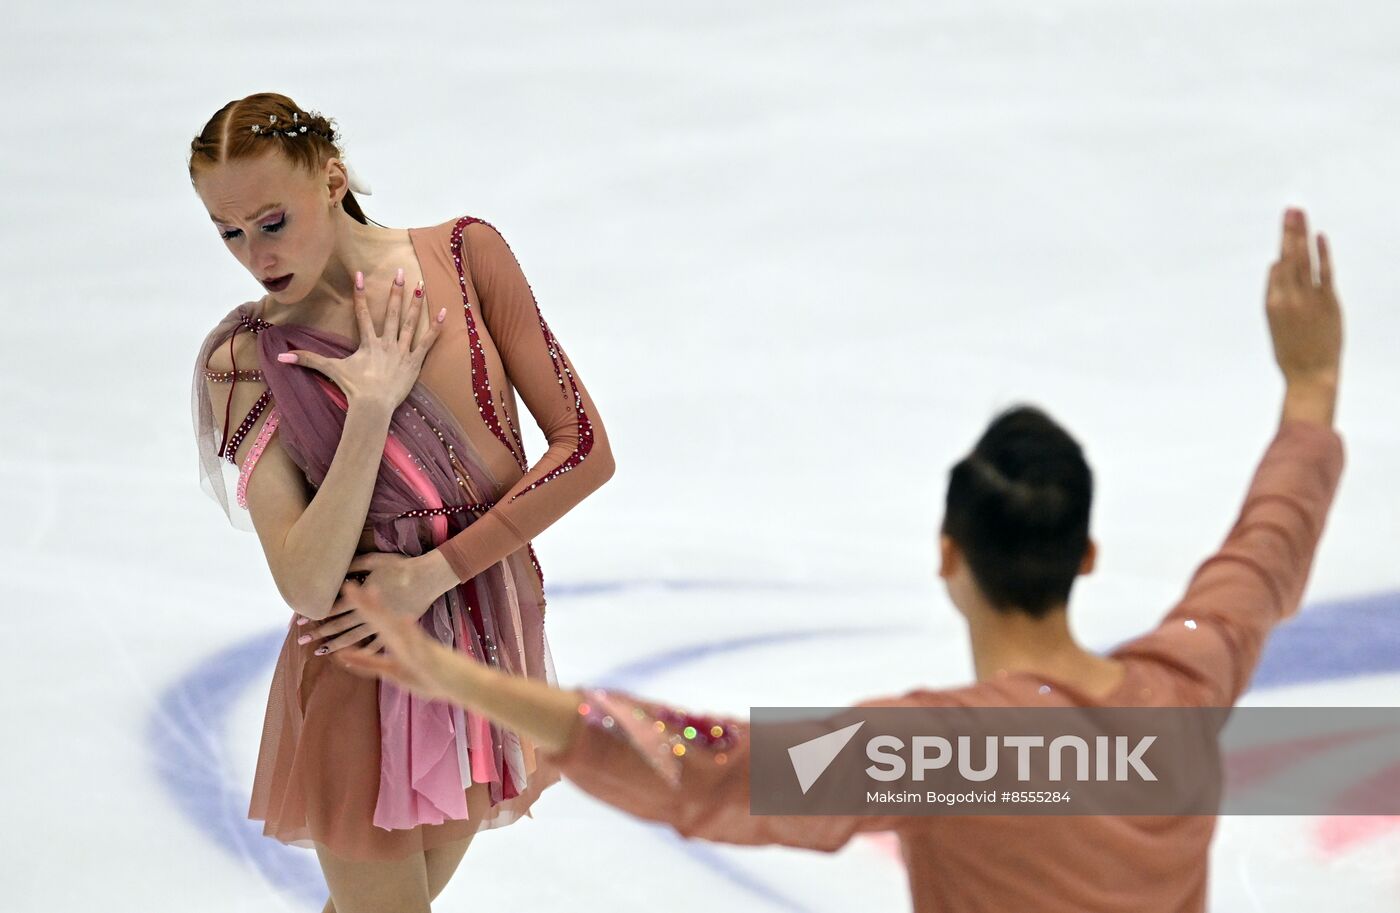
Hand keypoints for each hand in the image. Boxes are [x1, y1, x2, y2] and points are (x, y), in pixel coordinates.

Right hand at [276, 268, 447, 413]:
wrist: (373, 406)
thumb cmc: (353, 388)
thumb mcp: (331, 371)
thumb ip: (307, 360)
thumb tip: (280, 356)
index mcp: (368, 343)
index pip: (362, 314)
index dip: (360, 294)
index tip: (361, 275)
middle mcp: (386, 343)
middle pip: (390, 313)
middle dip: (395, 291)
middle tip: (400, 272)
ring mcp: (402, 351)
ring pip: (410, 323)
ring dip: (415, 304)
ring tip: (420, 286)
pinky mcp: (415, 362)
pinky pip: (427, 342)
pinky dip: (436, 328)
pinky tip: (445, 313)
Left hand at [299, 552, 441, 656]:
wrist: (428, 578)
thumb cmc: (401, 567)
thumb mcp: (374, 561)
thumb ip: (353, 567)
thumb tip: (335, 571)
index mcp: (361, 598)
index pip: (332, 609)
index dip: (315, 615)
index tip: (301, 622)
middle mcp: (368, 615)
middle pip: (339, 626)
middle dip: (319, 633)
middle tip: (302, 641)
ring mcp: (382, 625)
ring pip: (354, 637)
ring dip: (335, 644)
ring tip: (321, 651)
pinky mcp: (395, 629)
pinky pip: (375, 644)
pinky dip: (362, 652)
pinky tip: (353, 657)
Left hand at [331, 578, 468, 704]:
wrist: (465, 683)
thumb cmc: (430, 678)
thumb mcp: (395, 672)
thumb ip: (369, 664)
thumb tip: (342, 655)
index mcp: (396, 642)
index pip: (374, 621)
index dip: (360, 606)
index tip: (346, 589)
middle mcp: (406, 640)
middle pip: (381, 619)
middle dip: (365, 604)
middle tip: (349, 586)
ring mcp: (419, 646)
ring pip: (397, 626)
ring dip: (385, 612)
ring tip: (372, 596)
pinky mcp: (431, 655)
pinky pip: (419, 643)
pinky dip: (411, 633)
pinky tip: (404, 620)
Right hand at [1266, 209, 1342, 395]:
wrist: (1311, 374)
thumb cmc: (1291, 354)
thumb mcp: (1274, 326)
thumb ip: (1276, 296)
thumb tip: (1277, 269)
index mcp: (1272, 303)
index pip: (1276, 269)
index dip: (1282, 248)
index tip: (1287, 225)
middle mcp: (1288, 297)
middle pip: (1288, 257)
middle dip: (1289, 231)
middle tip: (1290, 209)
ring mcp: (1309, 298)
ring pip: (1303, 259)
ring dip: (1301, 235)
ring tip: (1299, 214)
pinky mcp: (1328, 302)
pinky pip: (1324, 271)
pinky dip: (1322, 253)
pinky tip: (1319, 236)